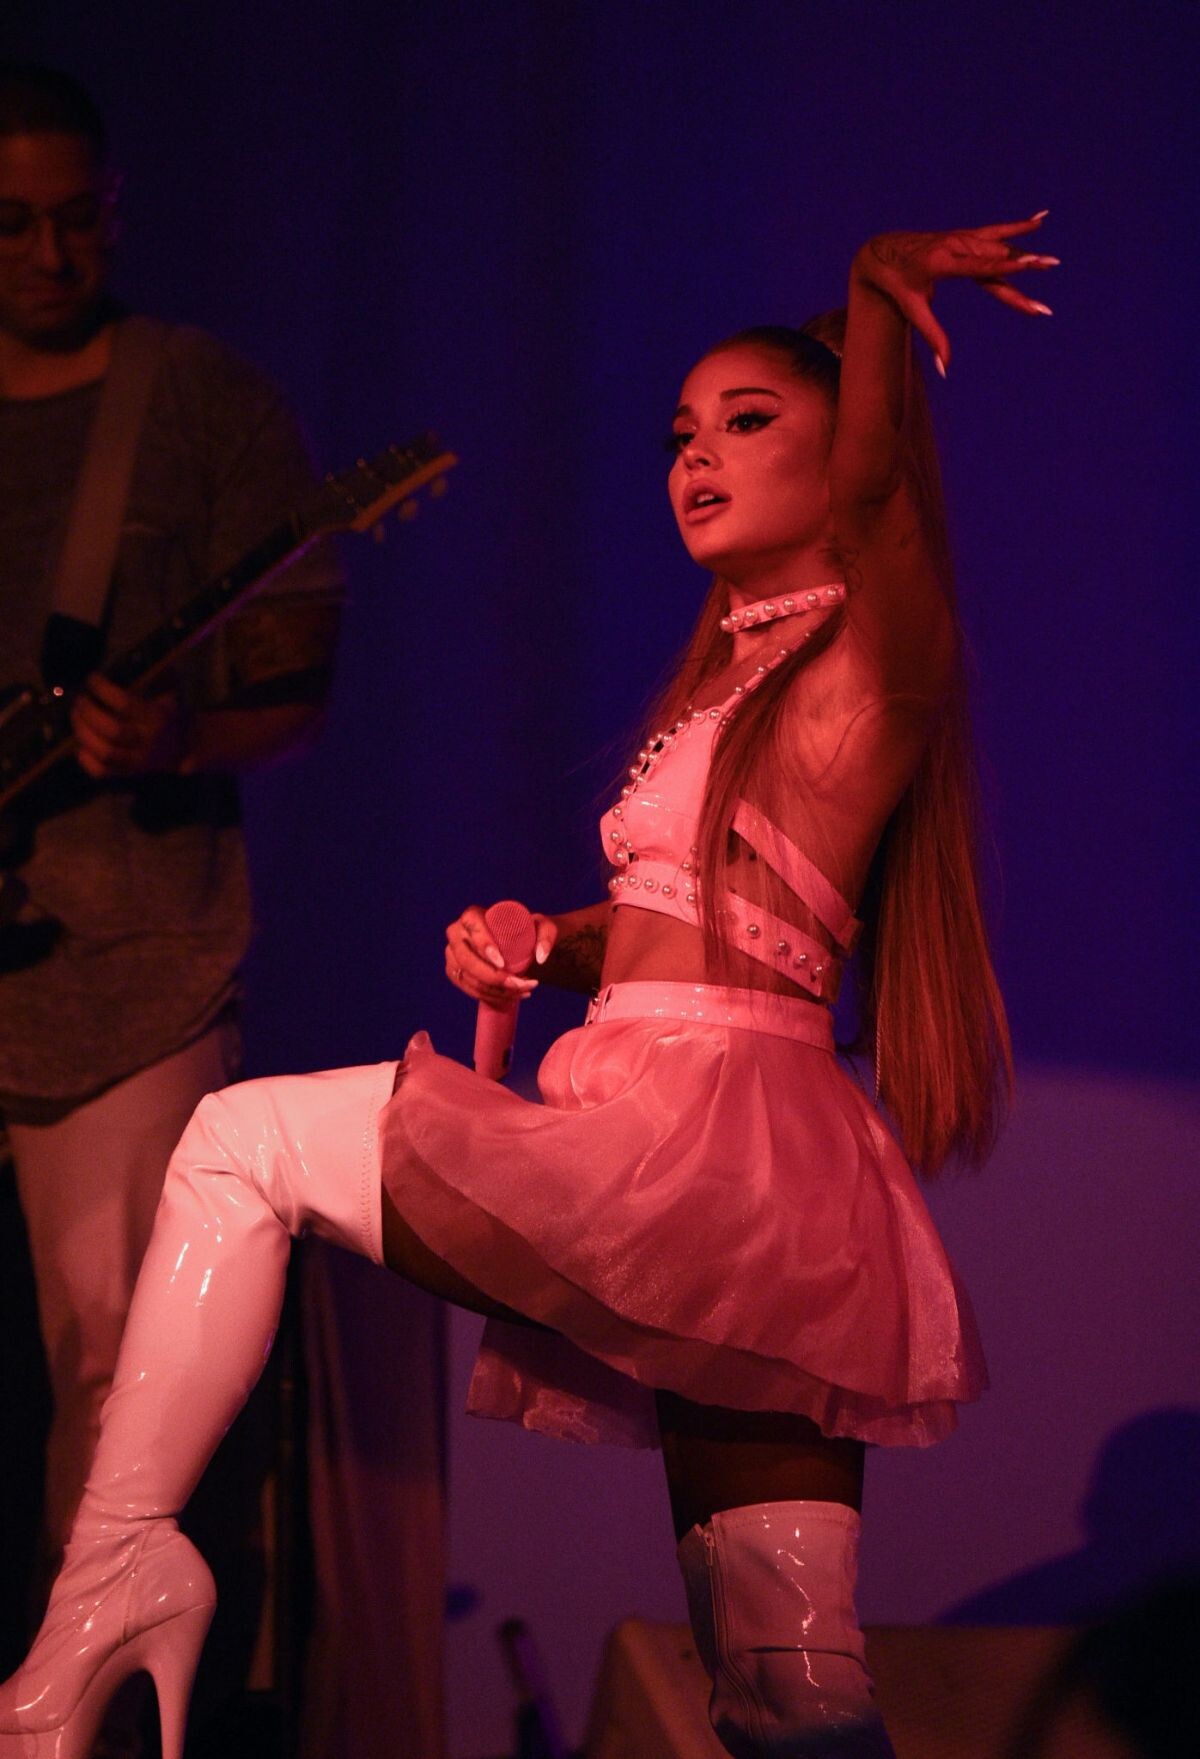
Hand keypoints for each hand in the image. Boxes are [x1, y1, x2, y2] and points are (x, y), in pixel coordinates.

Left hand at [71, 674, 185, 778]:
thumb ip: (144, 687)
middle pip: (111, 729)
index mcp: (157, 718)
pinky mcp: (129, 773)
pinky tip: (81, 745)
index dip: (103, 690)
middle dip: (88, 712)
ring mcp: (138, 760)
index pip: (125, 704)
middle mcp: (148, 741)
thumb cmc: (170, 717)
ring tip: (76, 716)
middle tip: (80, 700)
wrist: (185, 749)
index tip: (92, 679)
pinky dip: (86, 759)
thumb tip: (108, 675)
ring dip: (83, 732)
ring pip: (104, 751)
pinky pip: (102, 771)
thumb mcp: (165, 698)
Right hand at [444, 904, 555, 1003]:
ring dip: (494, 991)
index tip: (503, 963)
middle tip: (519, 985)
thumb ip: (547, 935)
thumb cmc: (525, 931)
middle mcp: (456, 933)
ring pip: (468, 978)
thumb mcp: (541, 927)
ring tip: (521, 992)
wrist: (516, 944)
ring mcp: (452, 954)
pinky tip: (508, 998)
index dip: (484, 946)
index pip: (473, 929)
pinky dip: (488, 997)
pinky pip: (467, 989)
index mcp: (472, 915)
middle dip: (493, 977)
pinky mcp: (454, 971)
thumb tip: (540, 957)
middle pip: (467, 959)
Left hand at [853, 212, 1057, 374]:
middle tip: (1050, 268)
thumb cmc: (898, 285)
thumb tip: (945, 370)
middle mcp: (955, 245)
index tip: (1026, 264)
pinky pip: (998, 230)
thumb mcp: (912, 311)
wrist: (884, 252)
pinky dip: (1020, 226)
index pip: (978, 265)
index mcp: (941, 262)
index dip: (1003, 265)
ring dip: (1028, 254)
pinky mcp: (968, 236)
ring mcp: (963, 238)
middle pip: (996, 258)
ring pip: (1001, 246)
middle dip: (1024, 265)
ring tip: (1053, 262)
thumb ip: (933, 337)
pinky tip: (1042, 219)